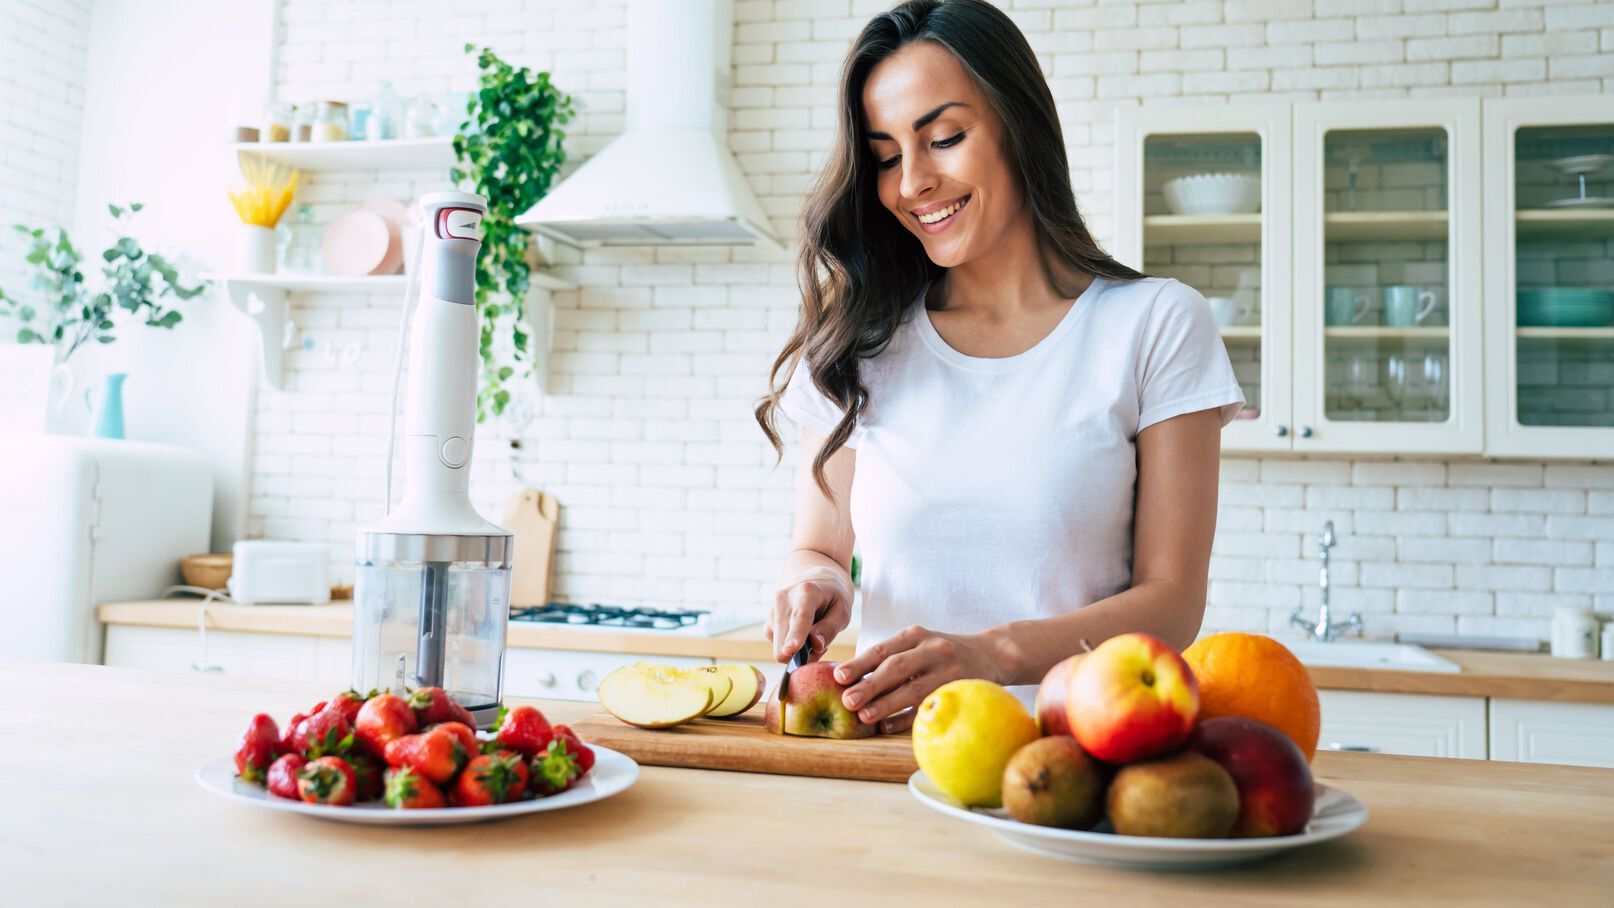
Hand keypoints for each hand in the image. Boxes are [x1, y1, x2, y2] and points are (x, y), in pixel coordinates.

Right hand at [765, 574, 851, 663]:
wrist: (816, 580)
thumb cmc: (833, 597)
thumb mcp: (842, 611)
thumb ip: (830, 629)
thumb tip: (816, 645)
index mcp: (807, 592)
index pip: (799, 618)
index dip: (795, 636)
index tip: (791, 650)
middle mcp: (784, 599)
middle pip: (783, 638)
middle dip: (800, 652)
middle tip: (819, 643)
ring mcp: (773, 608)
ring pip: (779, 645)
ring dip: (797, 648)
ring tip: (812, 633)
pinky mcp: (769, 620)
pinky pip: (776, 644)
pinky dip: (789, 644)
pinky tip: (801, 633)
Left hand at [832, 625, 1003, 733]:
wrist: (992, 653)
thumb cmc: (941, 654)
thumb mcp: (919, 644)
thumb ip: (891, 657)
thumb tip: (848, 681)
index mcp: (916, 635)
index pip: (883, 649)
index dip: (859, 663)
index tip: (838, 677)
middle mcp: (932, 648)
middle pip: (897, 667)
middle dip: (870, 684)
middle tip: (847, 700)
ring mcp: (949, 670)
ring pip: (913, 688)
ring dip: (887, 704)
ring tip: (864, 716)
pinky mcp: (960, 689)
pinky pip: (930, 705)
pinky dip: (908, 718)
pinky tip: (888, 727)